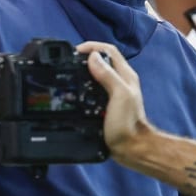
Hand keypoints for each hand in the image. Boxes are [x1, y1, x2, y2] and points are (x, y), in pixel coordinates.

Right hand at [76, 41, 149, 161]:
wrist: (130, 148)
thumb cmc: (127, 124)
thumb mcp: (119, 97)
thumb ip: (108, 76)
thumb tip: (92, 57)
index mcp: (125, 75)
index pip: (108, 50)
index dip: (90, 47)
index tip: (73, 52)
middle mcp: (119, 81)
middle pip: (100, 60)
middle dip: (83, 57)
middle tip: (66, 63)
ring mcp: (112, 92)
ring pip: (94, 73)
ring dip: (80, 70)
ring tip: (66, 74)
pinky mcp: (104, 103)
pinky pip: (90, 87)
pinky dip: (80, 84)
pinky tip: (72, 91)